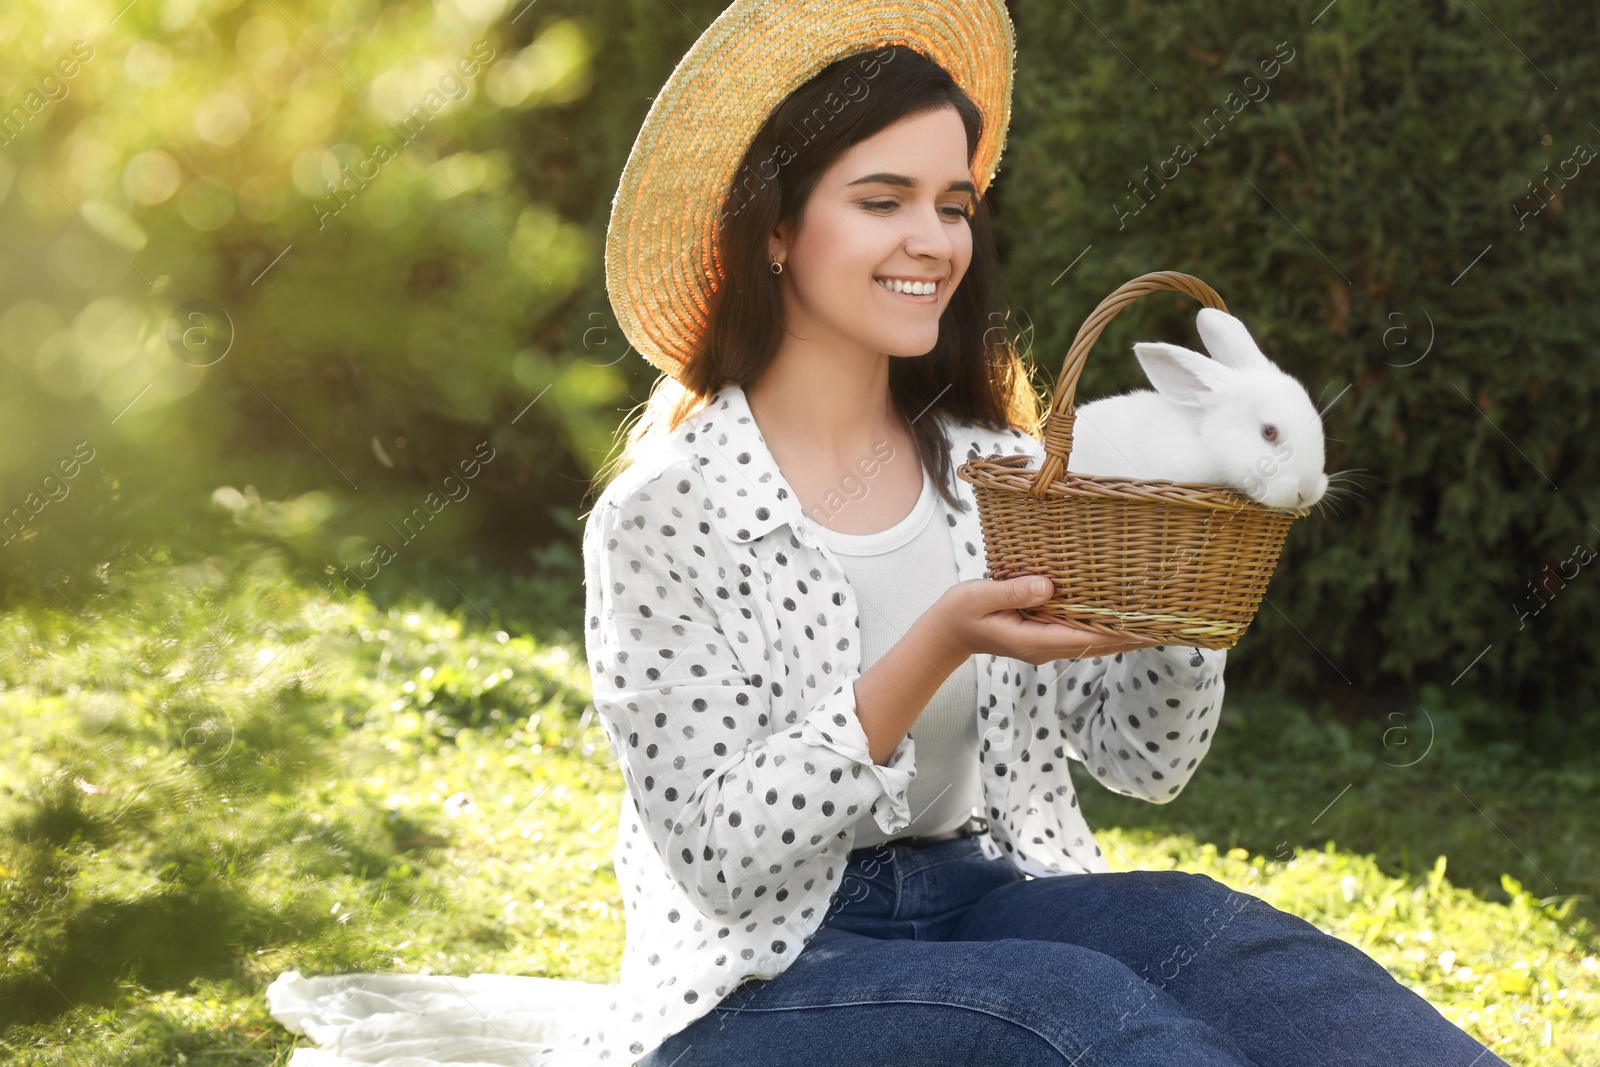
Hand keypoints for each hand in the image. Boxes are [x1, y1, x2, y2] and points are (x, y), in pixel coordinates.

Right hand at [925, 575, 1163, 665]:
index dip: (1119, 633)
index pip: (1086, 638)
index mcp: (1034, 640)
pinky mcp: (1043, 636)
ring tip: (1155, 622)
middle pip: (1098, 644)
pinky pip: (1080, 634)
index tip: (1150, 628)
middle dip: (1132, 636)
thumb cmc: (960, 612)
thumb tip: (1049, 586)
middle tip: (1168, 624)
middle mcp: (1045, 647)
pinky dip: (1104, 628)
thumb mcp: (980, 596)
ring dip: (1122, 633)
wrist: (946, 632)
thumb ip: (1013, 590)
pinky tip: (1120, 617)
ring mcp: (1045, 644)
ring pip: (1092, 641)